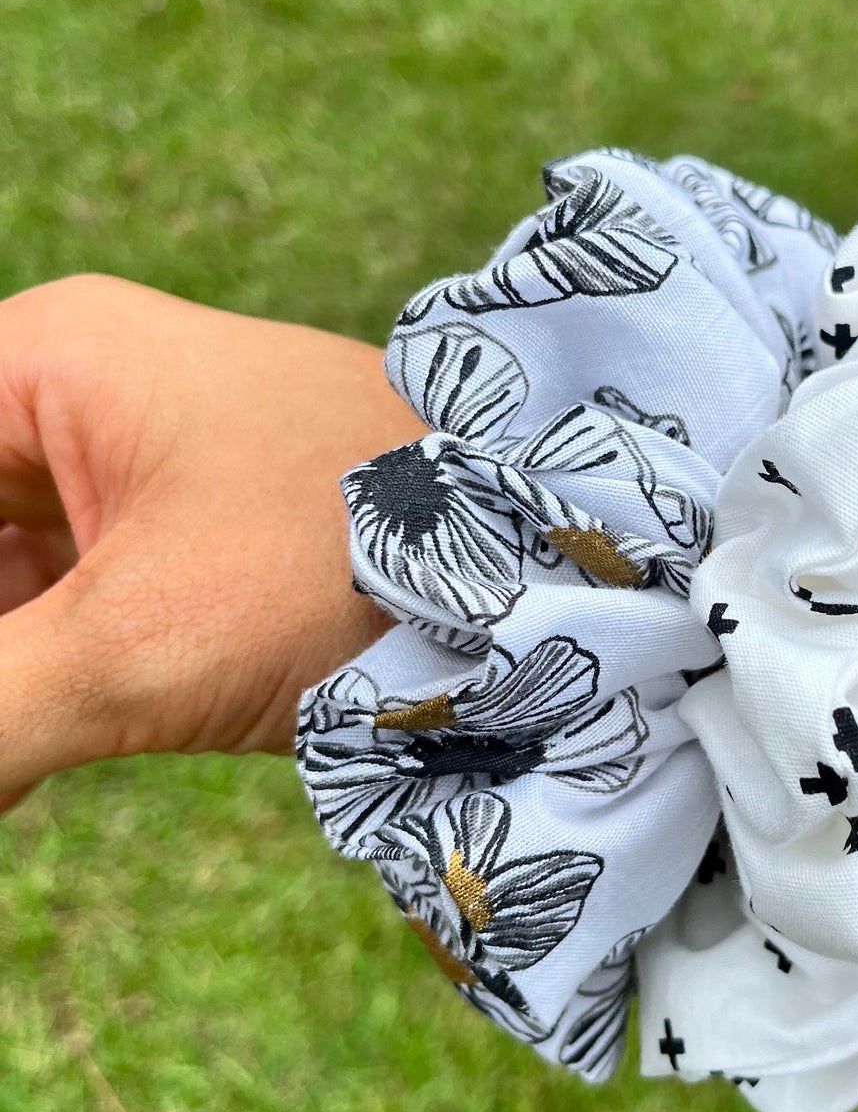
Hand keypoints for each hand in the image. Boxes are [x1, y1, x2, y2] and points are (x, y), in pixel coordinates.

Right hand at [0, 275, 421, 810]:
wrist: (549, 573)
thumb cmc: (356, 560)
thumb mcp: (139, 645)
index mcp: (46, 363)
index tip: (3, 688)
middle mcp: (83, 403)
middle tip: (19, 720)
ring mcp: (143, 478)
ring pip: (9, 572)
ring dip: (11, 665)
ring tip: (34, 732)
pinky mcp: (196, 550)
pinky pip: (67, 609)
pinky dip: (36, 682)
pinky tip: (29, 748)